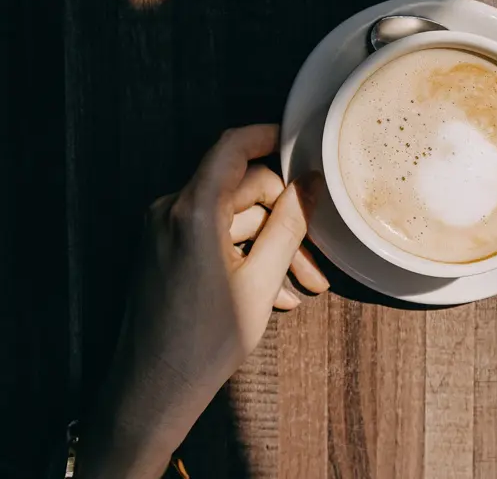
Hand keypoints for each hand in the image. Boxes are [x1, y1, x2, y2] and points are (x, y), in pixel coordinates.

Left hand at [80, 124, 328, 477]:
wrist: (152, 390)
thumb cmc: (205, 341)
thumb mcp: (260, 283)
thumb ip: (287, 227)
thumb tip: (308, 186)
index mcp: (193, 212)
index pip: (232, 148)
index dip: (267, 136)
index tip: (297, 141)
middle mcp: (171, 212)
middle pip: (241, 191)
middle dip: (284, 221)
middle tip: (315, 263)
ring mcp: (164, 231)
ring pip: (232, 219)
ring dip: (270, 246)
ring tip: (301, 287)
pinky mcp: (164, 251)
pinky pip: (214, 238)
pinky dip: (245, 256)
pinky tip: (274, 293)